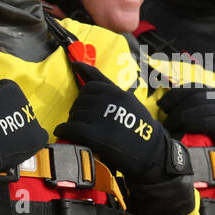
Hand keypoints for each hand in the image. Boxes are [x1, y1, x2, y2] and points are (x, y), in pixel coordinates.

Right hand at [0, 65, 48, 176]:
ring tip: (2, 135)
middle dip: (7, 111)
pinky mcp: (37, 138)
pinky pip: (38, 135)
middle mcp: (26, 102)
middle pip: (17, 104)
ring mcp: (33, 121)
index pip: (6, 89)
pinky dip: (30, 138)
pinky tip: (18, 142)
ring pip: (26, 119)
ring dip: (17, 124)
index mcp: (12, 89)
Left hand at [55, 72, 172, 184]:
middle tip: (84, 122)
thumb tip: (75, 64)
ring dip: (72, 122)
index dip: (84, 96)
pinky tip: (63, 133)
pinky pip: (70, 128)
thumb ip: (103, 83)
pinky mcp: (94, 135)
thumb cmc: (136, 124)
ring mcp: (101, 117)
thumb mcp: (126, 99)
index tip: (84, 98)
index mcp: (116, 92)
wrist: (150, 151)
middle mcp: (108, 102)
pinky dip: (63, 130)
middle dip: (78, 111)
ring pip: (74, 115)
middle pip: (79, 101)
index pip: (89, 87)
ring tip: (79, 131)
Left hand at [158, 85, 214, 169]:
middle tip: (165, 118)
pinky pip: (212, 122)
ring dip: (183, 116)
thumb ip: (191, 116)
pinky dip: (195, 124)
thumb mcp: (204, 124)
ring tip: (170, 126)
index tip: (162, 103)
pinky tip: (184, 129)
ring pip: (203, 108)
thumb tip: (166, 115)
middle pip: (197, 96)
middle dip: (177, 106)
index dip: (177, 93)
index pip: (196, 88)